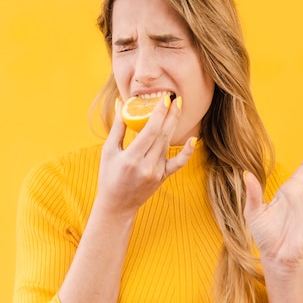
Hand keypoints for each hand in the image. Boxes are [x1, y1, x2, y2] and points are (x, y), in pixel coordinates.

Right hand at [97, 96, 195, 213]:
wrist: (118, 204)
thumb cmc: (109, 176)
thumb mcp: (108, 151)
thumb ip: (117, 127)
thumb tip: (121, 103)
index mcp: (130, 158)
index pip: (149, 132)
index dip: (159, 114)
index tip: (164, 99)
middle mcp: (146, 166)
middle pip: (162, 135)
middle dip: (170, 115)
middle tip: (176, 98)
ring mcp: (156, 173)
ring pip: (168, 144)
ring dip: (174, 125)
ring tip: (178, 108)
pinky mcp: (163, 177)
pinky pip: (178, 164)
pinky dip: (187, 153)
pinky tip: (193, 139)